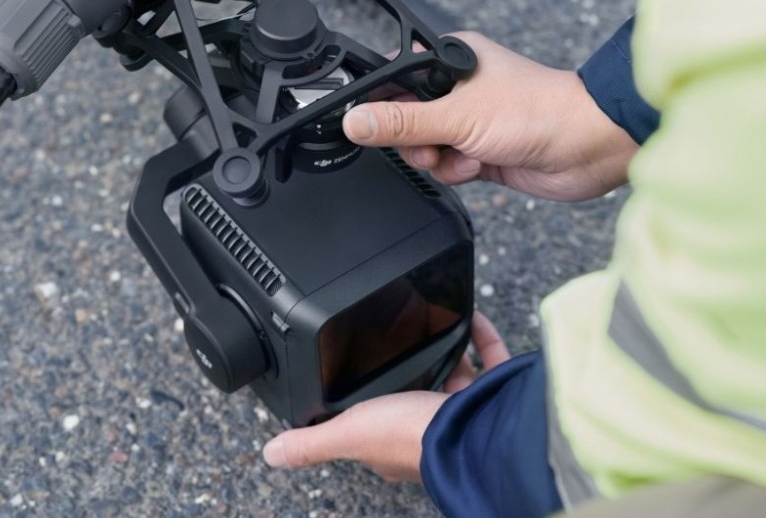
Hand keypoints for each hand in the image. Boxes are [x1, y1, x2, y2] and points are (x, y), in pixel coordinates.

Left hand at [261, 312, 511, 481]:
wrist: (475, 428)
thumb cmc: (414, 435)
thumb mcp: (349, 432)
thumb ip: (312, 440)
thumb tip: (272, 451)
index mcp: (394, 440)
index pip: (374, 421)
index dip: (366, 402)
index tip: (360, 373)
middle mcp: (430, 428)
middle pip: (417, 394)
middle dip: (412, 367)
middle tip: (400, 334)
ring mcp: (465, 410)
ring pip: (456, 377)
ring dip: (447, 351)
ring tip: (432, 319)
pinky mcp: (493, 392)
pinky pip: (490, 359)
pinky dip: (481, 335)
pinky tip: (469, 313)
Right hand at [343, 31, 637, 201]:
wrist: (586, 148)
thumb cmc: (536, 112)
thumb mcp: (457, 116)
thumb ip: (402, 122)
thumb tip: (355, 121)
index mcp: (449, 59)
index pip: (393, 77)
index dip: (379, 103)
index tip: (373, 124)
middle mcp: (457, 88)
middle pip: (402, 118)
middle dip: (414, 139)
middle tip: (433, 142)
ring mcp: (468, 120)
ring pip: (422, 147)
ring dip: (438, 158)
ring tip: (465, 154)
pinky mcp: (479, 150)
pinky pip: (445, 165)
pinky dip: (456, 171)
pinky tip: (479, 165)